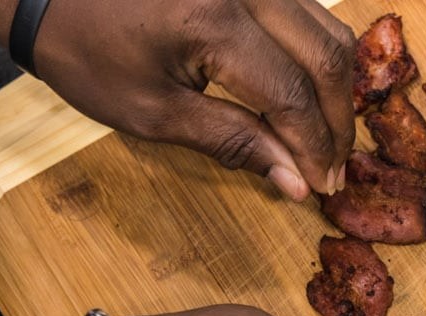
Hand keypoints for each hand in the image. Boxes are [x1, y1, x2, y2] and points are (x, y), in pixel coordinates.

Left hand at [12, 0, 356, 199]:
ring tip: (326, 138)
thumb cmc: (88, 53)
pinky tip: (311, 96)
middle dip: (337, 122)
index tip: (320, 187)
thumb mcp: (154, 113)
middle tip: (333, 170)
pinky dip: (318, 57)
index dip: (314, 147)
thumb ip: (233, 142)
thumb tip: (294, 181)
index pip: (292, 93)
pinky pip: (308, 11)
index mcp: (214, 22)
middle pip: (326, 55)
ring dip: (336, 89)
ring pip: (328, 27)